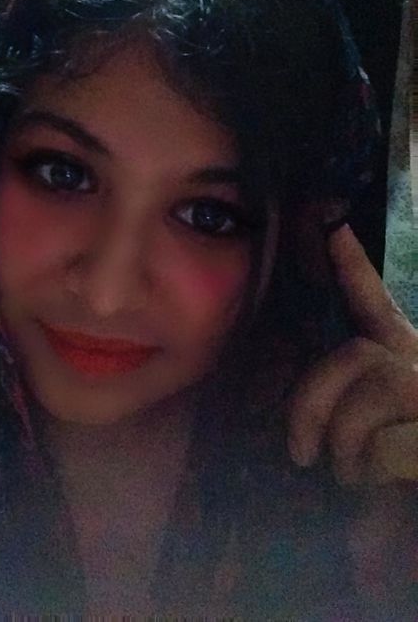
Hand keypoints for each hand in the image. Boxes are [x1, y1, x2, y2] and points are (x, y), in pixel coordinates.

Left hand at [287, 224, 417, 484]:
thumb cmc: (406, 464)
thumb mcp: (373, 425)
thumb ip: (348, 400)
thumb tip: (304, 414)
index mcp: (404, 355)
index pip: (374, 302)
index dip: (353, 265)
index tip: (334, 228)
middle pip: (348, 357)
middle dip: (311, 405)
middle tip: (300, 452)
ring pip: (364, 403)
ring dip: (346, 449)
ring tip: (351, 476)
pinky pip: (386, 446)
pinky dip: (374, 470)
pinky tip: (386, 480)